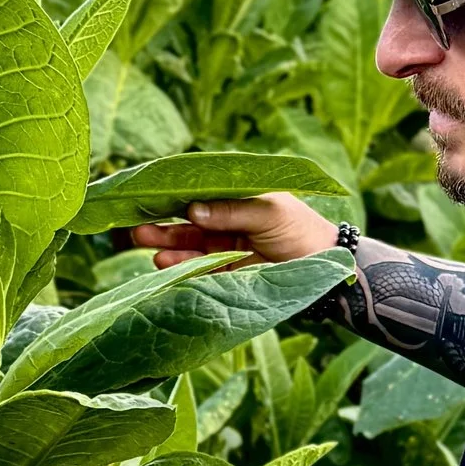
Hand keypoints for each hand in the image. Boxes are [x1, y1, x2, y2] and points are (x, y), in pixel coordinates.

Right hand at [130, 191, 341, 269]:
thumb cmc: (301, 229)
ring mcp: (222, 247)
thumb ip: (231, 210)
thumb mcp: (268, 211)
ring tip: (150, 250)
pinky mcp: (225, 273)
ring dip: (168, 248)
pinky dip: (181, 268)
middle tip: (138, 228)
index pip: (196, 192)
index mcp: (234, 196)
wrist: (326, 268)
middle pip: (185, 221)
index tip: (145, 197)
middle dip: (161, 225)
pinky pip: (198, 269)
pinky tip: (165, 265)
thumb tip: (191, 211)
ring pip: (187, 247)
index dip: (170, 195)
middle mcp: (223, 220)